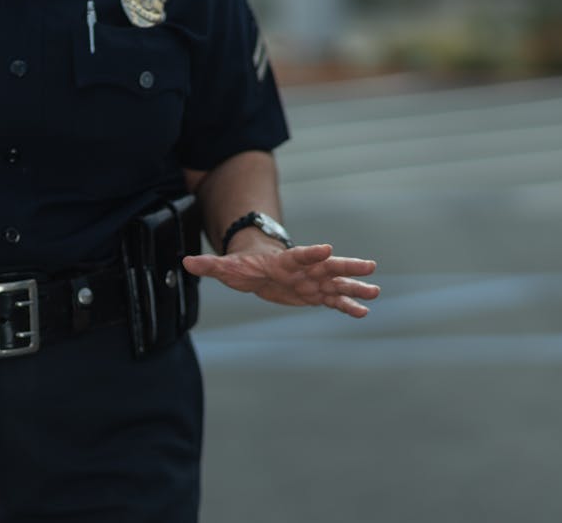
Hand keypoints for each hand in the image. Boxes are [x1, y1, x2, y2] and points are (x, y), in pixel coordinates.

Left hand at [182, 243, 379, 317]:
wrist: (257, 268)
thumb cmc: (243, 265)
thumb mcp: (226, 267)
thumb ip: (210, 265)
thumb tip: (186, 263)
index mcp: (285, 261)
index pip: (300, 255)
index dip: (312, 253)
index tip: (327, 249)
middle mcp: (304, 270)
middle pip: (328, 267)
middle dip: (346, 267)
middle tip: (369, 265)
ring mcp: (312, 282)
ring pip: (336, 284)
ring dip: (355, 288)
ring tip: (375, 292)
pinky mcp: (314, 295)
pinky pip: (334, 302)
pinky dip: (347, 307)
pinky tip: (363, 313)